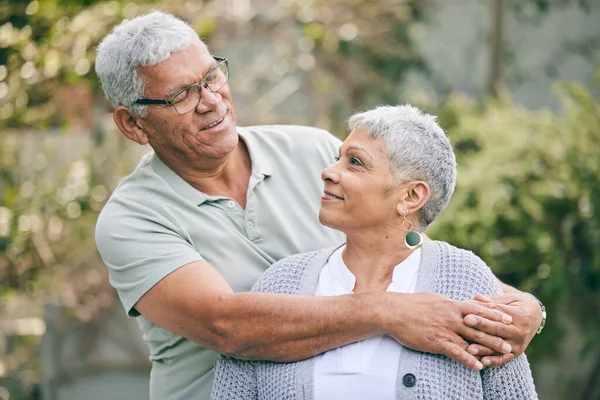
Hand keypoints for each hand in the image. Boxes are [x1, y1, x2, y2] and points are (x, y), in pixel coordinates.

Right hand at [386, 292, 512, 370]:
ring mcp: (446, 330)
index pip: (478, 309)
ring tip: (505, 353)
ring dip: (490, 347)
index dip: (494, 314)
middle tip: (513, 339)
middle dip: (498, 333)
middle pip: (480, 325)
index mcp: (451, 305)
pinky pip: (456, 352)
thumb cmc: (411, 304)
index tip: (508, 318)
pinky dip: (469, 360)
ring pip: (472, 339)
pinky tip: (479, 366)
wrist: (394, 312)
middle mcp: (452, 317)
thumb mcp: (433, 299)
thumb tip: (456, 304)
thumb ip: (448, 304)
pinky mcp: (437, 342)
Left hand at [464, 292, 541, 366]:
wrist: (535, 316)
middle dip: (480, 327)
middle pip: (497, 330)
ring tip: (469, 349)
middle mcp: (521, 331)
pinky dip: (493, 361)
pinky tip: (482, 362)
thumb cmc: (516, 303)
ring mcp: (519, 344)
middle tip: (465, 323)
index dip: (482, 315)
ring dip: (484, 348)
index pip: (498, 315)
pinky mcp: (516, 353)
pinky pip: (504, 359)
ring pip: (499, 346)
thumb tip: (477, 297)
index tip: (467, 315)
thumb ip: (492, 300)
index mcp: (520, 315)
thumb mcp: (508, 298)